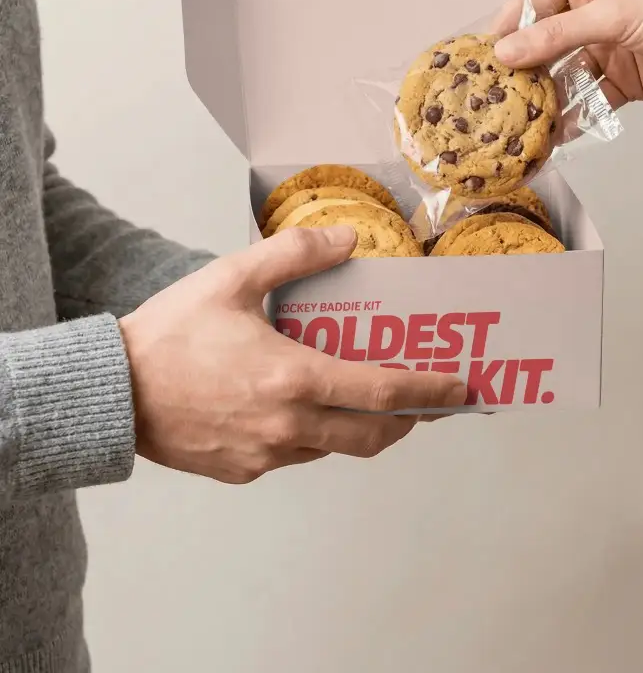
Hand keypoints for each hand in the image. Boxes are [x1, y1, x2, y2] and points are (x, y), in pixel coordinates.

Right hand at [120, 226, 465, 483]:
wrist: (111, 393)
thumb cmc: (171, 334)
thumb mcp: (232, 278)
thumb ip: (295, 253)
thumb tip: (348, 240)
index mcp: (294, 379)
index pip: (383, 391)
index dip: (429, 391)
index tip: (460, 388)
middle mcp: (288, 427)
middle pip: (371, 435)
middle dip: (408, 420)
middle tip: (426, 402)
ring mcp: (266, 457)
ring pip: (333, 448)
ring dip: (360, 427)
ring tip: (366, 399)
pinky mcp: (243, 472)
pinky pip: (295, 457)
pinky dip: (313, 436)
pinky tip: (300, 409)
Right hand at [492, 0, 642, 114]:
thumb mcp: (613, 13)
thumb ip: (557, 35)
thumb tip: (506, 52)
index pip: (530, 0)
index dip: (506, 28)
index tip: (484, 57)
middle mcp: (587, 10)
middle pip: (540, 42)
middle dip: (520, 69)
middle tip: (494, 95)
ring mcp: (601, 47)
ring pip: (559, 74)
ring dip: (542, 98)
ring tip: (517, 121)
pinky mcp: (616, 81)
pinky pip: (582, 100)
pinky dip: (568, 118)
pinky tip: (550, 135)